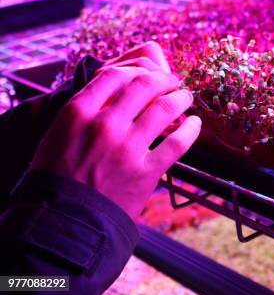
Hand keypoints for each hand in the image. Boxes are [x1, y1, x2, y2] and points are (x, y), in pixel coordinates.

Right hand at [31, 48, 200, 218]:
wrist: (64, 224)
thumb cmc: (56, 179)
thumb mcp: (57, 136)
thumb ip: (83, 112)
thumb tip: (111, 92)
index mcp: (78, 113)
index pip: (115, 75)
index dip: (136, 70)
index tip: (146, 74)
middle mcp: (104, 125)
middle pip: (145, 85)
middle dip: (164, 79)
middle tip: (172, 81)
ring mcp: (127, 148)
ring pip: (165, 108)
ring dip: (181, 98)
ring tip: (185, 98)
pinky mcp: (146, 172)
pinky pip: (178, 143)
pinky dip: (191, 129)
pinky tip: (195, 124)